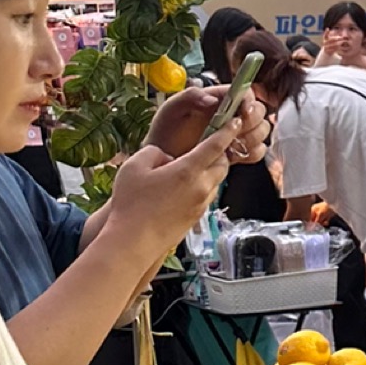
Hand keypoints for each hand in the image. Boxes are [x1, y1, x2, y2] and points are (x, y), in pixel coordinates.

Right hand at [105, 120, 237, 264]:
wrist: (132, 242)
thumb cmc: (131, 205)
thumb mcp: (134, 166)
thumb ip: (154, 153)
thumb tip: (166, 157)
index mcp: (188, 171)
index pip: (216, 145)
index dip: (227, 131)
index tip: (234, 122)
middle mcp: (200, 188)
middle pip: (222, 164)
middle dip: (220, 153)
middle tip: (209, 146)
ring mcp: (200, 205)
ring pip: (216, 182)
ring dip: (210, 172)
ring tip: (190, 169)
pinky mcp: (196, 218)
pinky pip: (206, 197)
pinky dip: (201, 188)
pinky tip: (182, 189)